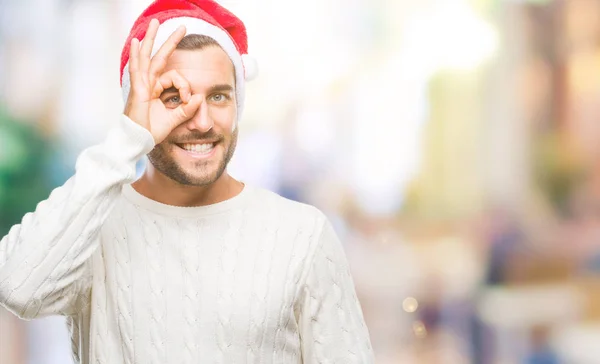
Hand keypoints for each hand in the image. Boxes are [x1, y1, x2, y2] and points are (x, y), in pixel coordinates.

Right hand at [124, 19, 202, 143]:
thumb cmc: (152, 131)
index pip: (175, 77)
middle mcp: (149, 83)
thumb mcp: (176, 119)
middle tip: (182, 26)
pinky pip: (137, 69)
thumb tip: (201, 97)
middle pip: (160, 57)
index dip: (185, 86)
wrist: (138, 140)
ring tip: (155, 23)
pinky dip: (137, 55)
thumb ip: (188, 109)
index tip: (188, 100)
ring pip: (148, 57)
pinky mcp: (137, 90)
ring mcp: (141, 85)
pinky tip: (138, 42)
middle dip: (170, 41)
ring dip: (151, 39)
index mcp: (157, 89)